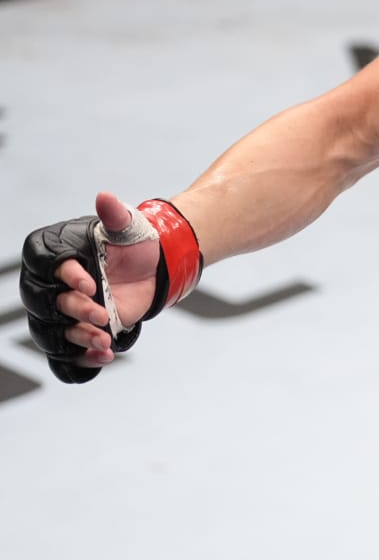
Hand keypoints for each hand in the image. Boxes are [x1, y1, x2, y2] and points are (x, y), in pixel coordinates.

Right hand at [24, 192, 161, 370]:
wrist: (152, 268)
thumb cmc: (133, 244)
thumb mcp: (128, 228)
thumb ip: (115, 215)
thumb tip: (106, 197)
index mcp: (56, 253)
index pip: (45, 266)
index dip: (65, 277)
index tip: (91, 283)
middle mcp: (50, 284)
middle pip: (45, 304)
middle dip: (74, 311)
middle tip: (103, 315)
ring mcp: (62, 311)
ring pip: (52, 333)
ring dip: (77, 339)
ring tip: (106, 341)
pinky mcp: (76, 331)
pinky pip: (64, 355)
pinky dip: (79, 362)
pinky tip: (103, 358)